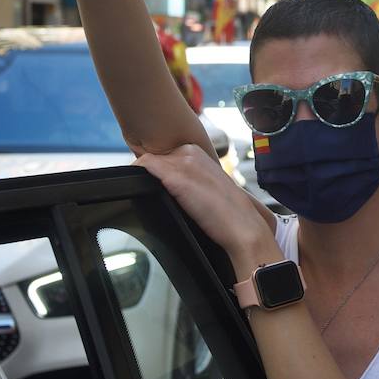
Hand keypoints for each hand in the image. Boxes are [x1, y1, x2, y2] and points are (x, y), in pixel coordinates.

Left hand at [135, 144, 274, 264]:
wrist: (242, 226)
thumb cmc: (226, 214)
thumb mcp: (205, 187)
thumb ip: (188, 180)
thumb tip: (170, 185)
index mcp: (198, 153)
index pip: (164, 153)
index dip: (155, 168)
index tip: (151, 182)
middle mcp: (190, 152)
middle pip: (154, 155)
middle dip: (147, 170)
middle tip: (143, 187)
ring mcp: (183, 163)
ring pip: (147, 160)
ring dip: (141, 174)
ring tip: (140, 190)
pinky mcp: (177, 177)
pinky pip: (144, 165)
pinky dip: (136, 174)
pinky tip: (137, 186)